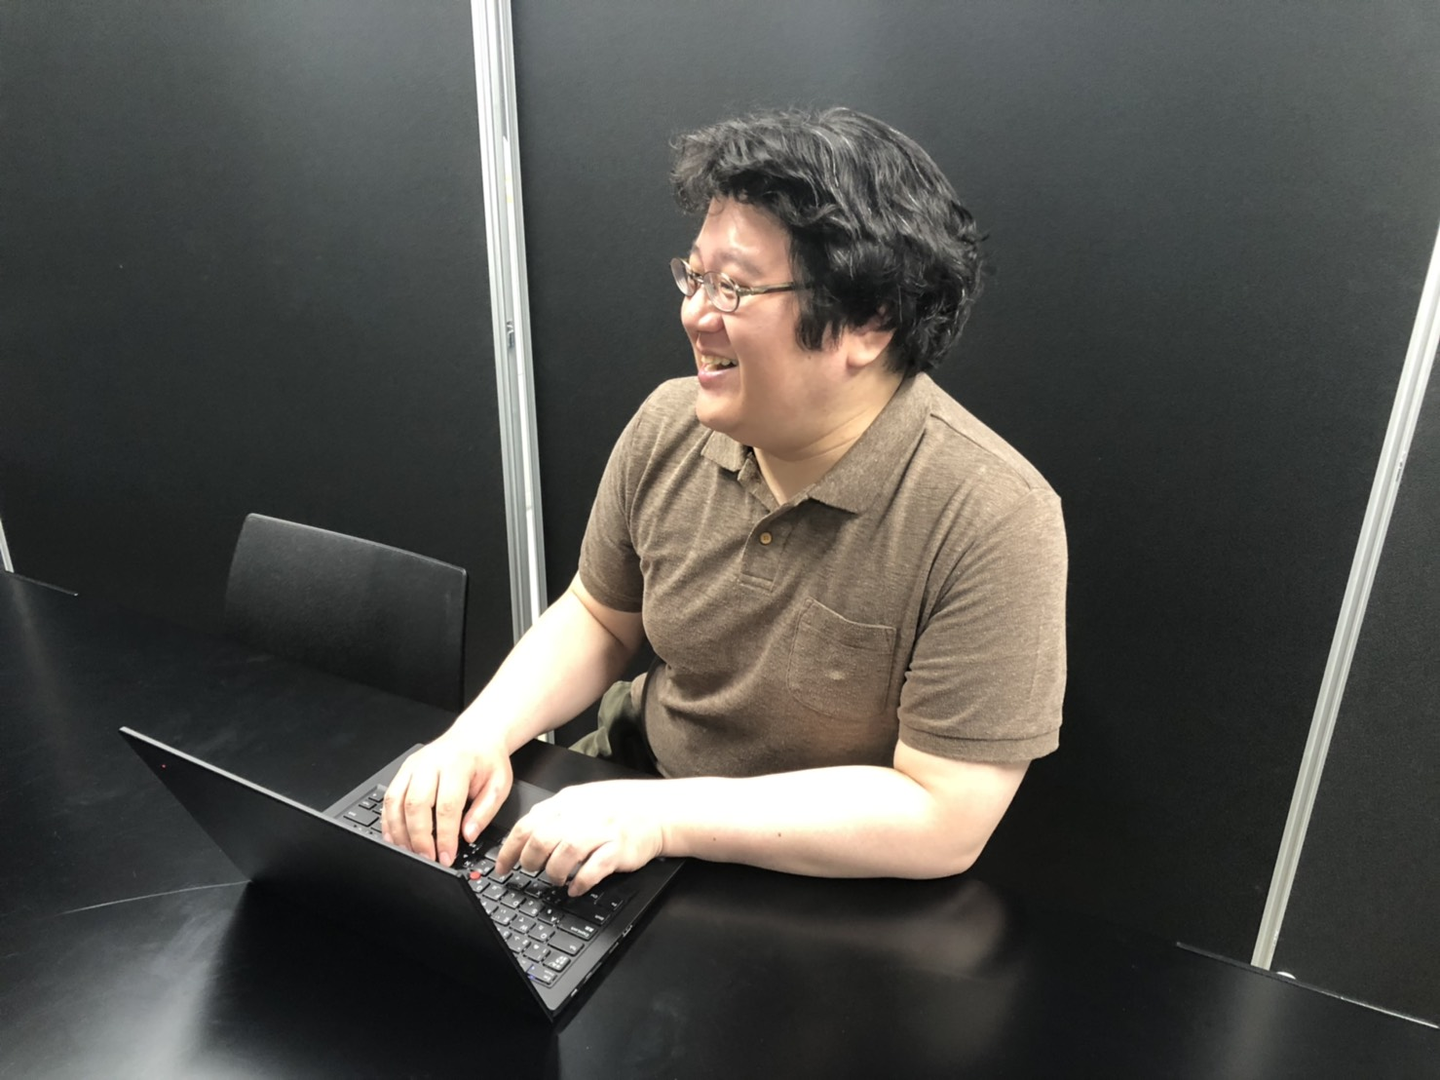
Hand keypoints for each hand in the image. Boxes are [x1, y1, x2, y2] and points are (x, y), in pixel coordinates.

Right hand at [381, 728, 512, 866]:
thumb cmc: (487, 760)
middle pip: (416, 804)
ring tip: (411, 853)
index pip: (446, 805)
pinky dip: (389, 821)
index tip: (447, 857)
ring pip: (396, 802)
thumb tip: (468, 835)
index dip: (445, 836)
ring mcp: (413, 765)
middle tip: (427, 859)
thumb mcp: (499, 784)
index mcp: (457, 764)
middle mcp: (430, 762)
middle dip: (419, 838)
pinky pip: (389, 798)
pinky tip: (396, 838)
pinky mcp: (403, 770)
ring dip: (400, 832)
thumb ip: (485, 811)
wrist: (475, 735)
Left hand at [495, 780, 666, 895]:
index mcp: (568, 801)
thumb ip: (557, 813)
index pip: (527, 824)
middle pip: (541, 839)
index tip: (501, 867)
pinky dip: (579, 882)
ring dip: (554, 873)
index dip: (509, 849)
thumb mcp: (585, 799)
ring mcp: (600, 831)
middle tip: (532, 871)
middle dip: (530, 861)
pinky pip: (592, 870)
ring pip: (563, 854)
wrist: (661, 810)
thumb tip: (528, 833)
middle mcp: (581, 814)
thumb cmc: (623, 807)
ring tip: (557, 879)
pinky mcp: (617, 849)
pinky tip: (576, 887)